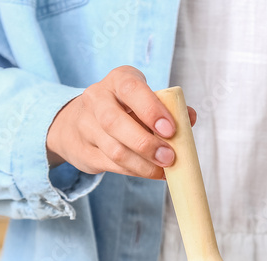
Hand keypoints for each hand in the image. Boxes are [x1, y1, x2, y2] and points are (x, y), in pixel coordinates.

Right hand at [45, 66, 196, 178]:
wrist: (77, 122)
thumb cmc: (124, 109)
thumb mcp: (144, 99)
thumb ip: (169, 107)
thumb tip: (189, 118)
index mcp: (117, 80)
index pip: (130, 88)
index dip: (151, 109)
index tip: (170, 129)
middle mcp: (97, 99)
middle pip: (115, 122)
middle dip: (146, 144)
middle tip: (169, 158)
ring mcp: (86, 126)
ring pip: (114, 150)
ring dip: (143, 164)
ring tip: (163, 170)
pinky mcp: (84, 151)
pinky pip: (112, 165)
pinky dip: (136, 172)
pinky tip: (152, 173)